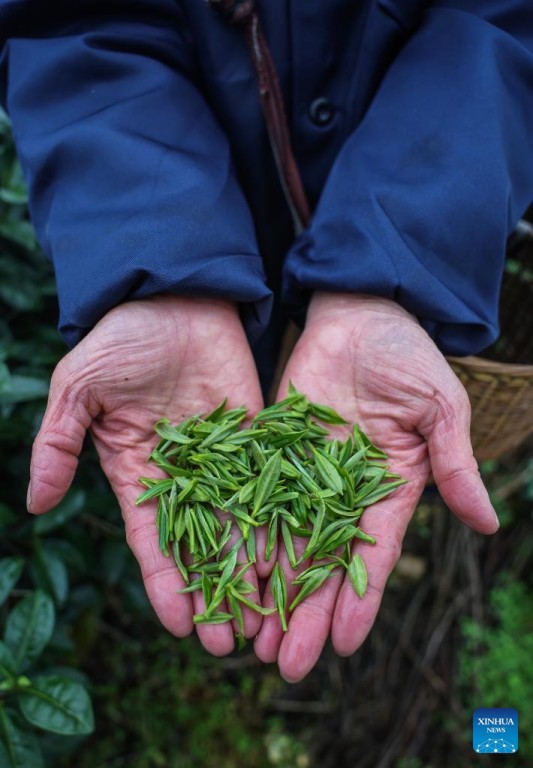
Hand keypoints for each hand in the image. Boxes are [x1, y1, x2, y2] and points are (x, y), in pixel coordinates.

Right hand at [27, 295, 264, 654]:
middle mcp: (186, 475)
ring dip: (254, 573)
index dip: (166, 583)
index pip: (153, 540)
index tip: (182, 626)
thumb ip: (58, 443)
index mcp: (140, 471)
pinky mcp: (260, 437)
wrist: (175, 295)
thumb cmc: (122, 338)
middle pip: (202, 547)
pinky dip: (284, 523)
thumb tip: (34, 505)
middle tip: (232, 646)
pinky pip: (274, 485)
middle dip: (216, 595)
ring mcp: (226, 458)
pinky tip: (298, 559)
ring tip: (269, 620)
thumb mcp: (78, 387)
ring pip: (242, 526)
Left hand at [255, 292, 498, 680]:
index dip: (360, 598)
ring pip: (284, 541)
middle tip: (286, 665)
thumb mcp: (440, 407)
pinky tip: (226, 577)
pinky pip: (252, 499)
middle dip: (307, 613)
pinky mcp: (268, 451)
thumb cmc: (406, 355)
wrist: (356, 311)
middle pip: (323, 561)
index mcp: (389, 486)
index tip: (345, 644)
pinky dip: (241, 538)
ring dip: (270, 591)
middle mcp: (343, 490)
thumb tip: (488, 525)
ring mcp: (302, 473)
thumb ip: (454, 464)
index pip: (373, 553)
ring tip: (252, 641)